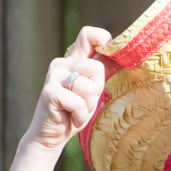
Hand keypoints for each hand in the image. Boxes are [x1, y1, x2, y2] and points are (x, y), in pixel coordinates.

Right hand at [23, 26, 110, 151]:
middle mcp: (62, 63)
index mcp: (73, 60)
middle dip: (96, 90)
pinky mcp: (50, 92)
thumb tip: (120, 51)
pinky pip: (78, 103)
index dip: (102, 39)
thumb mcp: (93, 89)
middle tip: (83, 101)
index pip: (88, 35)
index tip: (109, 55)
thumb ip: (101, 69)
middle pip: (97, 68)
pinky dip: (79, 115)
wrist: (52, 135)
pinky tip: (70, 117)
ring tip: (75, 110)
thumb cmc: (73, 111)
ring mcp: (54, 76)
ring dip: (88, 106)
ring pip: (89, 87)